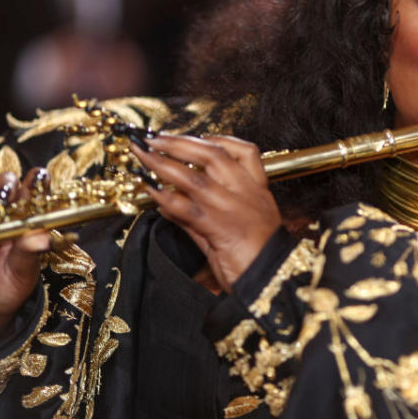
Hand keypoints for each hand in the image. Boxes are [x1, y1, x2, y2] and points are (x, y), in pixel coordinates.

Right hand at [0, 169, 50, 357]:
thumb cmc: (7, 288)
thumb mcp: (22, 274)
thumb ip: (29, 254)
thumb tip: (43, 238)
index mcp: (25, 221)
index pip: (32, 194)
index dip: (36, 183)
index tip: (38, 178)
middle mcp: (0, 215)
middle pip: (3, 187)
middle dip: (5, 184)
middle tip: (7, 190)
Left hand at [131, 135, 280, 292]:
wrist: (275, 283)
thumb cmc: (260, 261)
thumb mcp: (236, 232)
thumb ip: (201, 217)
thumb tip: (170, 204)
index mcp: (258, 191)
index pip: (245, 151)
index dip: (220, 139)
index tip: (199, 136)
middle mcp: (246, 193)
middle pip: (213, 154)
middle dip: (180, 142)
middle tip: (155, 138)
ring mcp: (232, 207)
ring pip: (193, 176)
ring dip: (163, 163)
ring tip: (143, 155)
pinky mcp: (218, 226)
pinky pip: (185, 207)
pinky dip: (164, 197)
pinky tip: (150, 191)